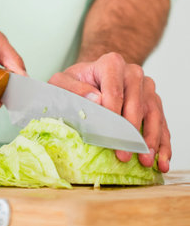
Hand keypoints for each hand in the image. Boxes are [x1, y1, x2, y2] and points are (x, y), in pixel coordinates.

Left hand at [48, 53, 170, 172]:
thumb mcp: (62, 82)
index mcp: (111, 64)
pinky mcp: (154, 102)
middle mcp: (133, 73)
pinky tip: (161, 160)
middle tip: (124, 155)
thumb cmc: (76, 83)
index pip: (115, 91)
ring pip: (154, 113)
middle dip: (131, 132)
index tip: (110, 136)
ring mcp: (146, 88)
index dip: (114, 116)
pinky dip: (163, 143)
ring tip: (146, 160)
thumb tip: (95, 99)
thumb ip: (72, 88)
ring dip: (151, 139)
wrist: (92, 79)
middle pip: (137, 103)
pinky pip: (162, 122)